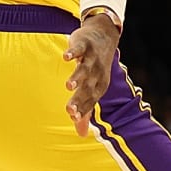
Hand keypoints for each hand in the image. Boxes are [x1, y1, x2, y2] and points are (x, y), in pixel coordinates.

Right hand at [62, 12, 120, 136]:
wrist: (105, 36)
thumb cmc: (95, 67)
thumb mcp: (92, 89)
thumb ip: (85, 111)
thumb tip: (81, 134)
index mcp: (98, 87)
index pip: (90, 101)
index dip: (82, 109)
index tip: (73, 118)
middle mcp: (97, 74)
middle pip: (87, 89)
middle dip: (78, 100)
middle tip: (69, 110)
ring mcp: (91, 58)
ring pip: (84, 69)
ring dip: (77, 77)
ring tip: (68, 85)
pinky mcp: (84, 44)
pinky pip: (78, 48)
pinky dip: (73, 52)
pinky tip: (65, 57)